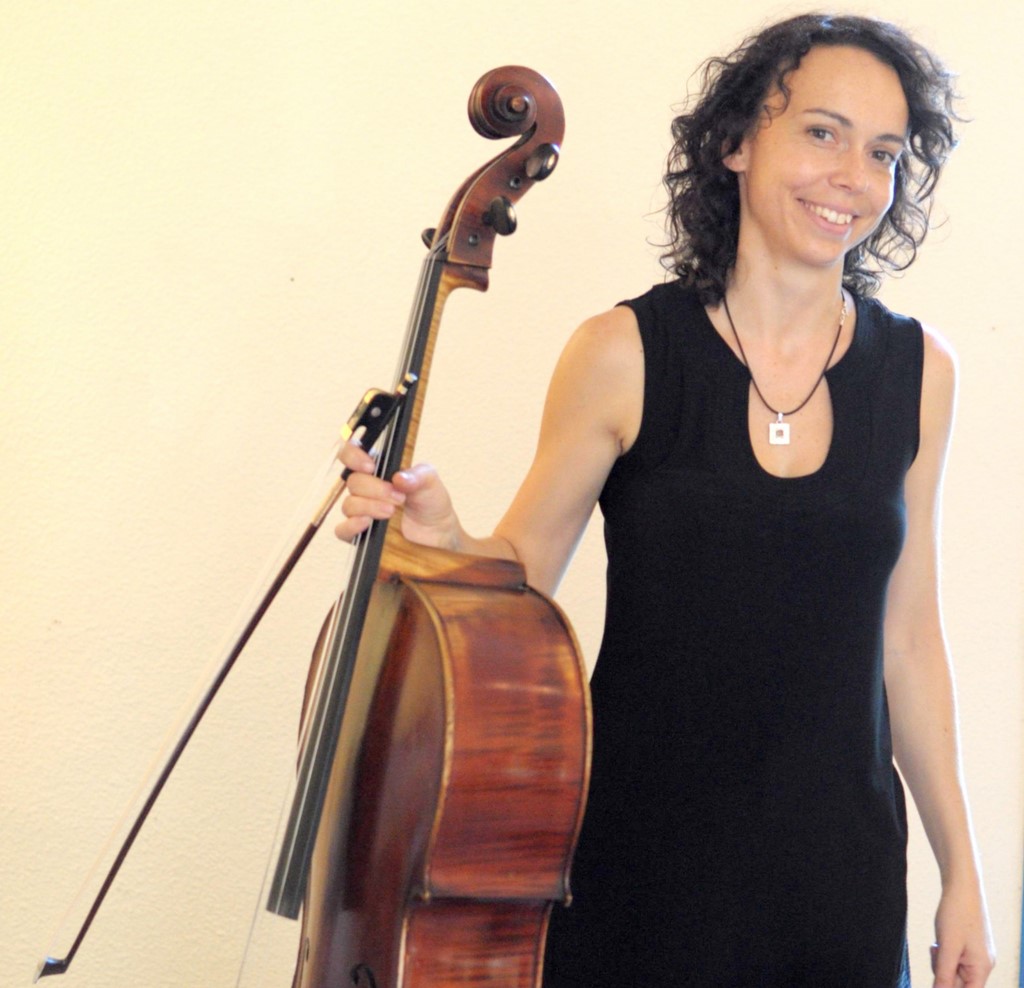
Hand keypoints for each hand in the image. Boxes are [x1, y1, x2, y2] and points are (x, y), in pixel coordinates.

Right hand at [334, 441, 458, 548]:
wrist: (437, 532)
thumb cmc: (430, 502)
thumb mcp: (430, 482)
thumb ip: (417, 476)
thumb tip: (398, 478)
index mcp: (378, 468)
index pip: (350, 453)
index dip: (353, 456)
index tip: (370, 466)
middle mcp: (366, 487)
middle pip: (352, 481)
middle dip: (375, 489)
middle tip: (399, 498)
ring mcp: (361, 510)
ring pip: (349, 504)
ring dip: (369, 507)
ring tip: (391, 512)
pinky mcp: (360, 532)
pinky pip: (343, 530)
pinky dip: (351, 526)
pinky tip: (367, 523)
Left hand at [930, 883, 994, 986]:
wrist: (961, 886)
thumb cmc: (956, 913)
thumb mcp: (946, 946)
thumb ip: (943, 974)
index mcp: (982, 968)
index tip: (936, 983)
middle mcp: (983, 964)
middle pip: (959, 983)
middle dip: (943, 972)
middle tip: (936, 950)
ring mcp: (977, 955)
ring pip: (954, 970)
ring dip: (941, 961)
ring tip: (938, 943)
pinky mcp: (969, 946)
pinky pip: (954, 958)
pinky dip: (944, 953)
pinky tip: (940, 940)